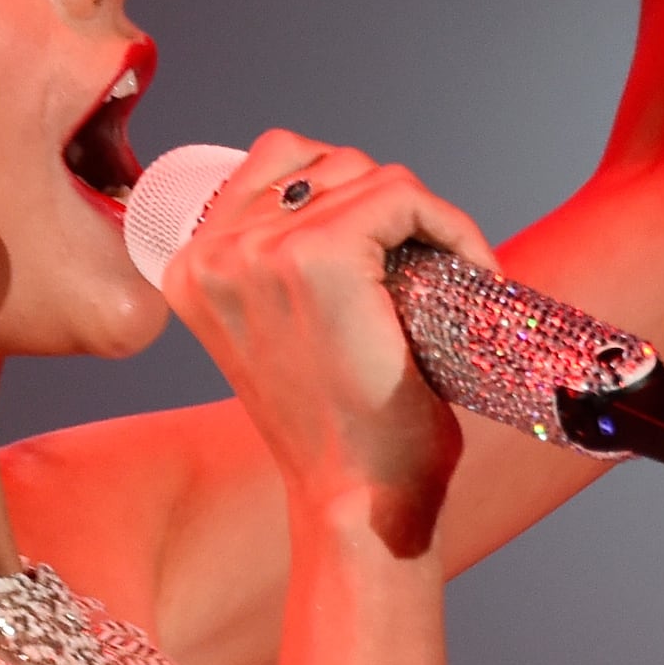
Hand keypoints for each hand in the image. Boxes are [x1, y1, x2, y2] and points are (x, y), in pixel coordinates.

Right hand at [156, 131, 496, 549]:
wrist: (356, 501)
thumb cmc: (336, 430)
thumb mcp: (280, 334)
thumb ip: (275, 269)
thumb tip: (336, 194)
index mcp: (190, 269)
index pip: (273, 164)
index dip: (346, 198)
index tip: (391, 257)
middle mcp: (211, 254)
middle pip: (322, 163)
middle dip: (384, 207)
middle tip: (426, 273)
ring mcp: (259, 251)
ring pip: (363, 174)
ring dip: (420, 217)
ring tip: (449, 274)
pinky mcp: (319, 255)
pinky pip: (402, 195)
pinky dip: (451, 225)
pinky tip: (473, 270)